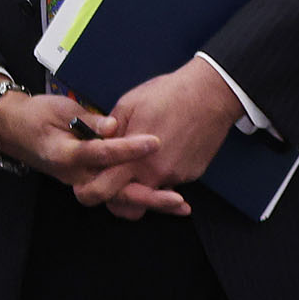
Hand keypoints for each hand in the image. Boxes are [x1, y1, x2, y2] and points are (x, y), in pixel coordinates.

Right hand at [0, 88, 188, 217]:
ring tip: (180, 205)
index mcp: (65, 154)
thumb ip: (88, 120)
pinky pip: (115, 193)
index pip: (100, 154)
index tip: (155, 142)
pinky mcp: (89, 181)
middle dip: (147, 197)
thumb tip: (113, 126)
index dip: (128, 149)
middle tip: (177, 198)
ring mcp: (81, 181)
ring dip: (149, 202)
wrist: (13, 130)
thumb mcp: (59, 109)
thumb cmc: (36, 115)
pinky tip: (164, 197)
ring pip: (118, 198)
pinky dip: (140, 197)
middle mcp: (74, 175)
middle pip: (113, 192)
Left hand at [105, 56, 242, 211]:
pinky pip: (170, 183)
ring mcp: (177, 177)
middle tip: (113, 181)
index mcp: (134, 159)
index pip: (105, 189)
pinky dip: (161, 176)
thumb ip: (109, 132)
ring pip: (151, 195)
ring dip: (141, 186)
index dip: (92, 188)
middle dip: (118, 198)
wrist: (211, 94)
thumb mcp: (127, 106)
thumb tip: (96, 145)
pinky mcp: (192, 175)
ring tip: (139, 162)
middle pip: (130, 204)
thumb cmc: (167, 95)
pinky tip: (162, 153)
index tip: (87, 182)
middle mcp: (156, 175)